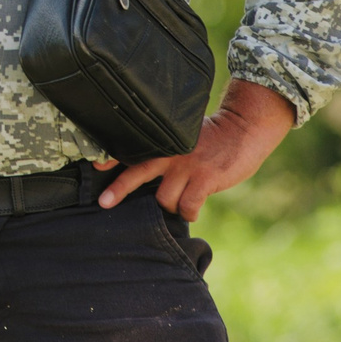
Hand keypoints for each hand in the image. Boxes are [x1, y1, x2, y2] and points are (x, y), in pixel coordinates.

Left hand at [93, 80, 296, 222]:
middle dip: (119, 189)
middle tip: (103, 202)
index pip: (134, 149)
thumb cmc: (214, 135)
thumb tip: (150, 173)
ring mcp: (187, 167)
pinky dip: (189, 213)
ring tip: (181, 201)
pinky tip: (193, 210)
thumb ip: (168, 150)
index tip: (96, 167)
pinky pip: (187, 208)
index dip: (113, 159)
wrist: (244, 128)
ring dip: (171, 205)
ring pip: (164, 199)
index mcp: (165, 141)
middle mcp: (171, 153)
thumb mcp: (186, 135)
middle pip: (137, 172)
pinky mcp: (205, 180)